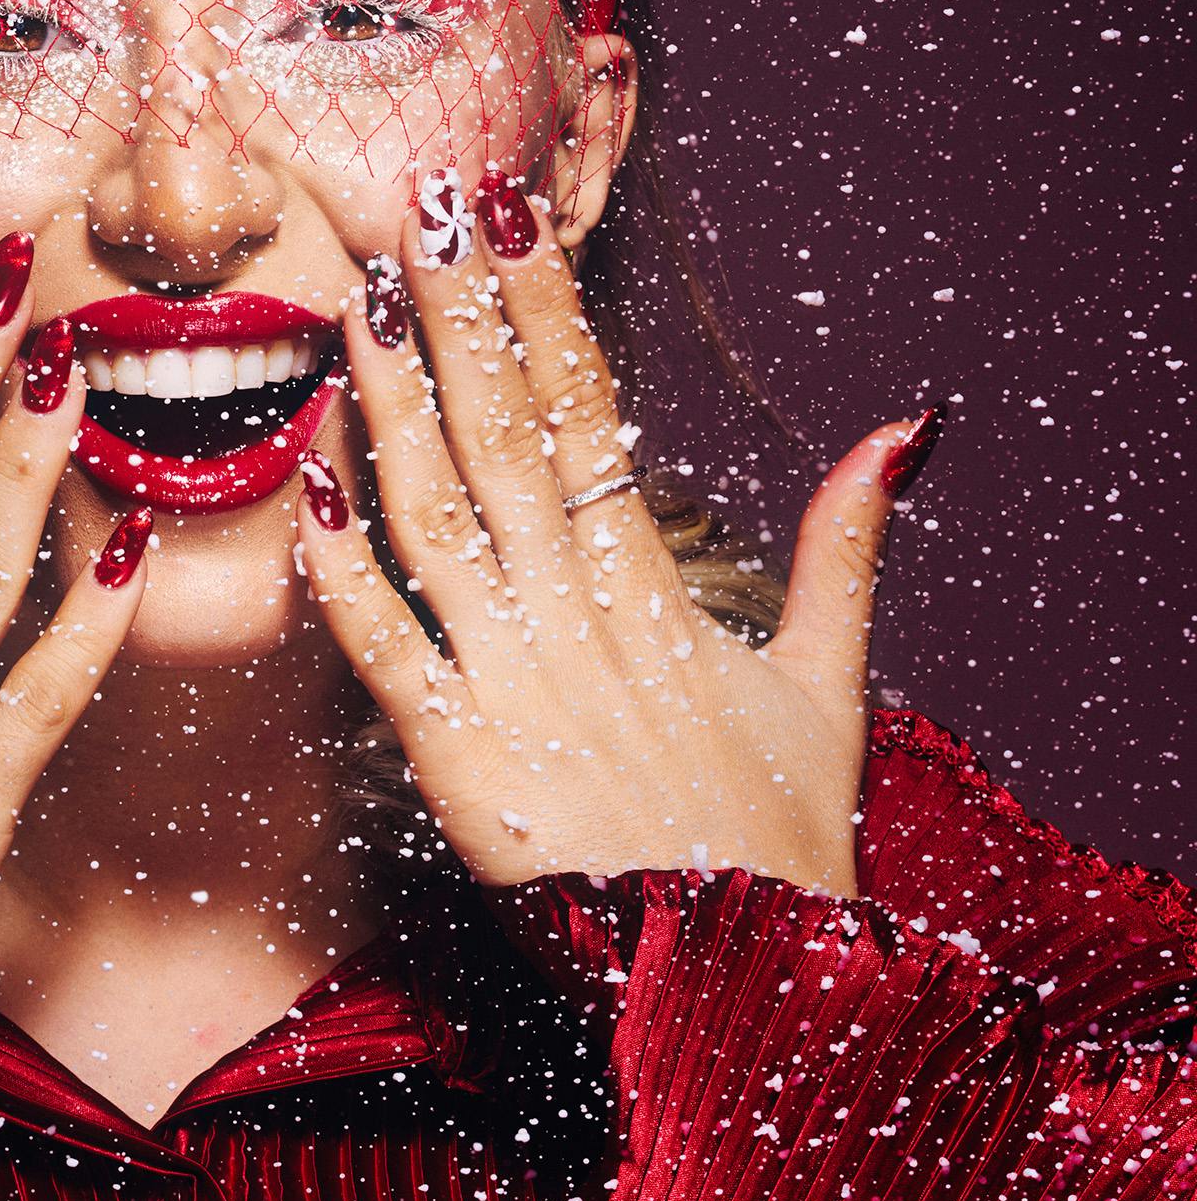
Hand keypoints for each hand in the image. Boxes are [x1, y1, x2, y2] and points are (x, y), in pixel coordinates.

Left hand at [296, 181, 938, 895]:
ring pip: (436, 519)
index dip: (543, 310)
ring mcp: (512, 685)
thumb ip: (843, 553)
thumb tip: (897, 433)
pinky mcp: (456, 764)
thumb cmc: (778, 841)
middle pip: (505, 438)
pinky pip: (384, 657)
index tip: (506, 216)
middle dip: (461, 318)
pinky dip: (341, 579)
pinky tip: (304, 493)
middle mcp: (577, 617)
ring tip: (358, 304)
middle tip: (416, 209)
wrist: (746, 991)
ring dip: (392, 407)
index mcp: (656, 590)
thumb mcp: (828, 688)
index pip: (590, 416)